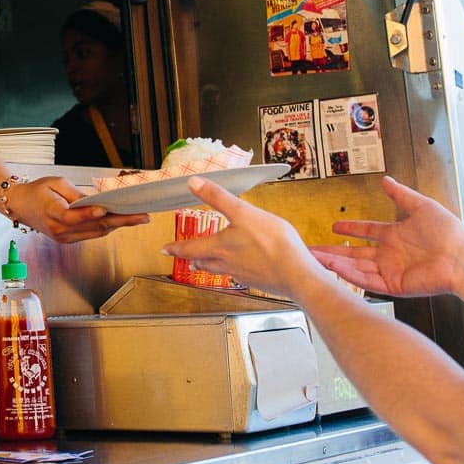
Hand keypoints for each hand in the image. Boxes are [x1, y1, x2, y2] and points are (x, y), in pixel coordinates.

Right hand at [10, 177, 151, 243]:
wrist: (20, 205)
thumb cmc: (37, 191)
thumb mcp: (56, 183)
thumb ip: (76, 194)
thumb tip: (98, 201)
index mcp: (51, 212)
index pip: (72, 217)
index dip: (89, 214)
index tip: (104, 209)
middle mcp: (59, 230)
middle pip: (93, 227)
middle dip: (120, 221)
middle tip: (141, 216)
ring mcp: (64, 237)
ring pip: (96, 233)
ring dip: (118, 225)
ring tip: (138, 217)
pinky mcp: (68, 240)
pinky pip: (92, 234)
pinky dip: (107, 227)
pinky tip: (121, 221)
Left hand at [162, 177, 321, 297]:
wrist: (298, 275)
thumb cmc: (273, 244)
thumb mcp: (243, 212)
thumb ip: (217, 197)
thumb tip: (193, 183)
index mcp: (219, 247)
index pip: (190, 248)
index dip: (176, 248)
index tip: (165, 250)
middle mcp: (227, 264)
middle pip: (203, 262)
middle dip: (191, 259)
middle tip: (184, 259)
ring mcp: (243, 274)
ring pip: (219, 270)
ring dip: (208, 266)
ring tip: (203, 264)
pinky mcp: (259, 280)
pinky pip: (239, 275)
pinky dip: (232, 270)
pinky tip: (239, 267)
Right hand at [309, 176, 463, 297]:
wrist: (462, 258)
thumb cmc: (449, 233)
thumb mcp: (422, 206)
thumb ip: (401, 194)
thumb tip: (387, 180)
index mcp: (395, 236)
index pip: (366, 231)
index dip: (351, 228)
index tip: (335, 225)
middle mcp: (390, 254)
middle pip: (354, 252)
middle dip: (333, 251)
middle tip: (313, 249)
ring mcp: (391, 270)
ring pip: (356, 267)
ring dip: (336, 263)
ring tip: (316, 259)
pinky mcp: (393, 285)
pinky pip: (367, 281)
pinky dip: (350, 275)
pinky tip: (335, 268)